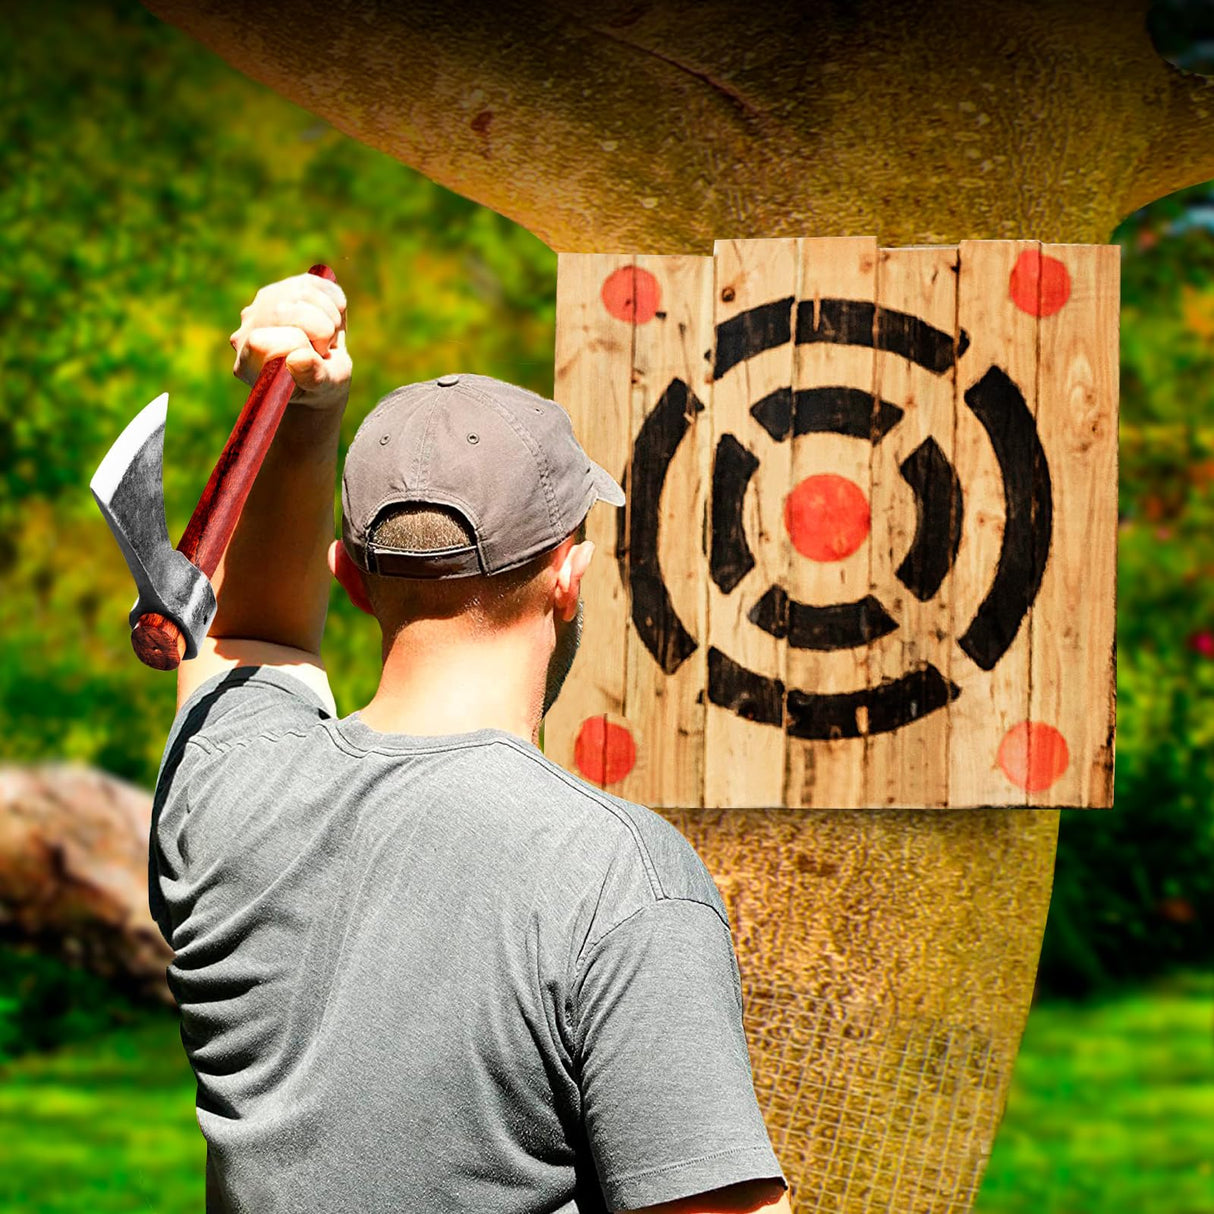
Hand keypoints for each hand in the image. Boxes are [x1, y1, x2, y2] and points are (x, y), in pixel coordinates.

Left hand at [229, 273, 350, 410]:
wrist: (327, 373)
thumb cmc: (320, 388)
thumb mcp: (322, 389)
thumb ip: (311, 377)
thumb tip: (297, 358)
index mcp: (248, 362)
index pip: (259, 340)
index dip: (295, 344)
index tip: (315, 358)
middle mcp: (249, 326)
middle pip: (281, 310)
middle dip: (320, 330)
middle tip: (325, 350)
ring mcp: (267, 302)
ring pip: (303, 292)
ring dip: (331, 318)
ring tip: (328, 339)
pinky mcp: (288, 285)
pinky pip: (317, 283)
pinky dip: (335, 304)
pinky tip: (331, 322)